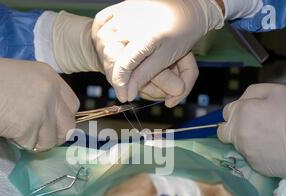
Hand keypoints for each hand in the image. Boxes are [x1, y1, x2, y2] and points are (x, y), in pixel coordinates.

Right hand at [0, 56, 78, 150]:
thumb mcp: (22, 76)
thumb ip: (41, 92)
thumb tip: (50, 115)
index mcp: (51, 77)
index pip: (73, 105)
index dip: (63, 117)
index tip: (53, 123)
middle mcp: (52, 94)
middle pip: (69, 125)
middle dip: (56, 134)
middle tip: (39, 134)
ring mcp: (42, 112)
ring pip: (52, 140)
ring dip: (37, 141)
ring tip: (18, 130)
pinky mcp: (29, 129)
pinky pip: (32, 145)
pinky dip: (20, 143)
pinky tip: (8, 131)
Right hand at [92, 0, 223, 102]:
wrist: (183, 7)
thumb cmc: (181, 32)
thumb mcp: (167, 56)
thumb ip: (146, 74)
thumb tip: (129, 93)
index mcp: (145, 35)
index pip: (124, 65)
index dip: (121, 84)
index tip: (124, 97)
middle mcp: (128, 23)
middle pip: (110, 57)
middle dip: (116, 76)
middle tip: (123, 90)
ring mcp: (118, 16)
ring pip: (105, 48)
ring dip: (111, 64)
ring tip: (122, 76)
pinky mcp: (112, 12)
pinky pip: (103, 34)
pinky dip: (107, 47)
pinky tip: (117, 55)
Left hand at [217, 84, 285, 178]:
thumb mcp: (277, 91)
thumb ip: (253, 93)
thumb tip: (242, 100)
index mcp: (242, 112)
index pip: (226, 111)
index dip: (238, 111)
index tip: (249, 113)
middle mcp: (237, 132)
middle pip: (223, 131)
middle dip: (232, 128)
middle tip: (250, 127)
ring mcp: (243, 150)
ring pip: (237, 144)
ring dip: (246, 140)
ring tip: (268, 137)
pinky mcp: (251, 164)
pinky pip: (249, 156)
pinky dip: (256, 152)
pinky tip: (271, 148)